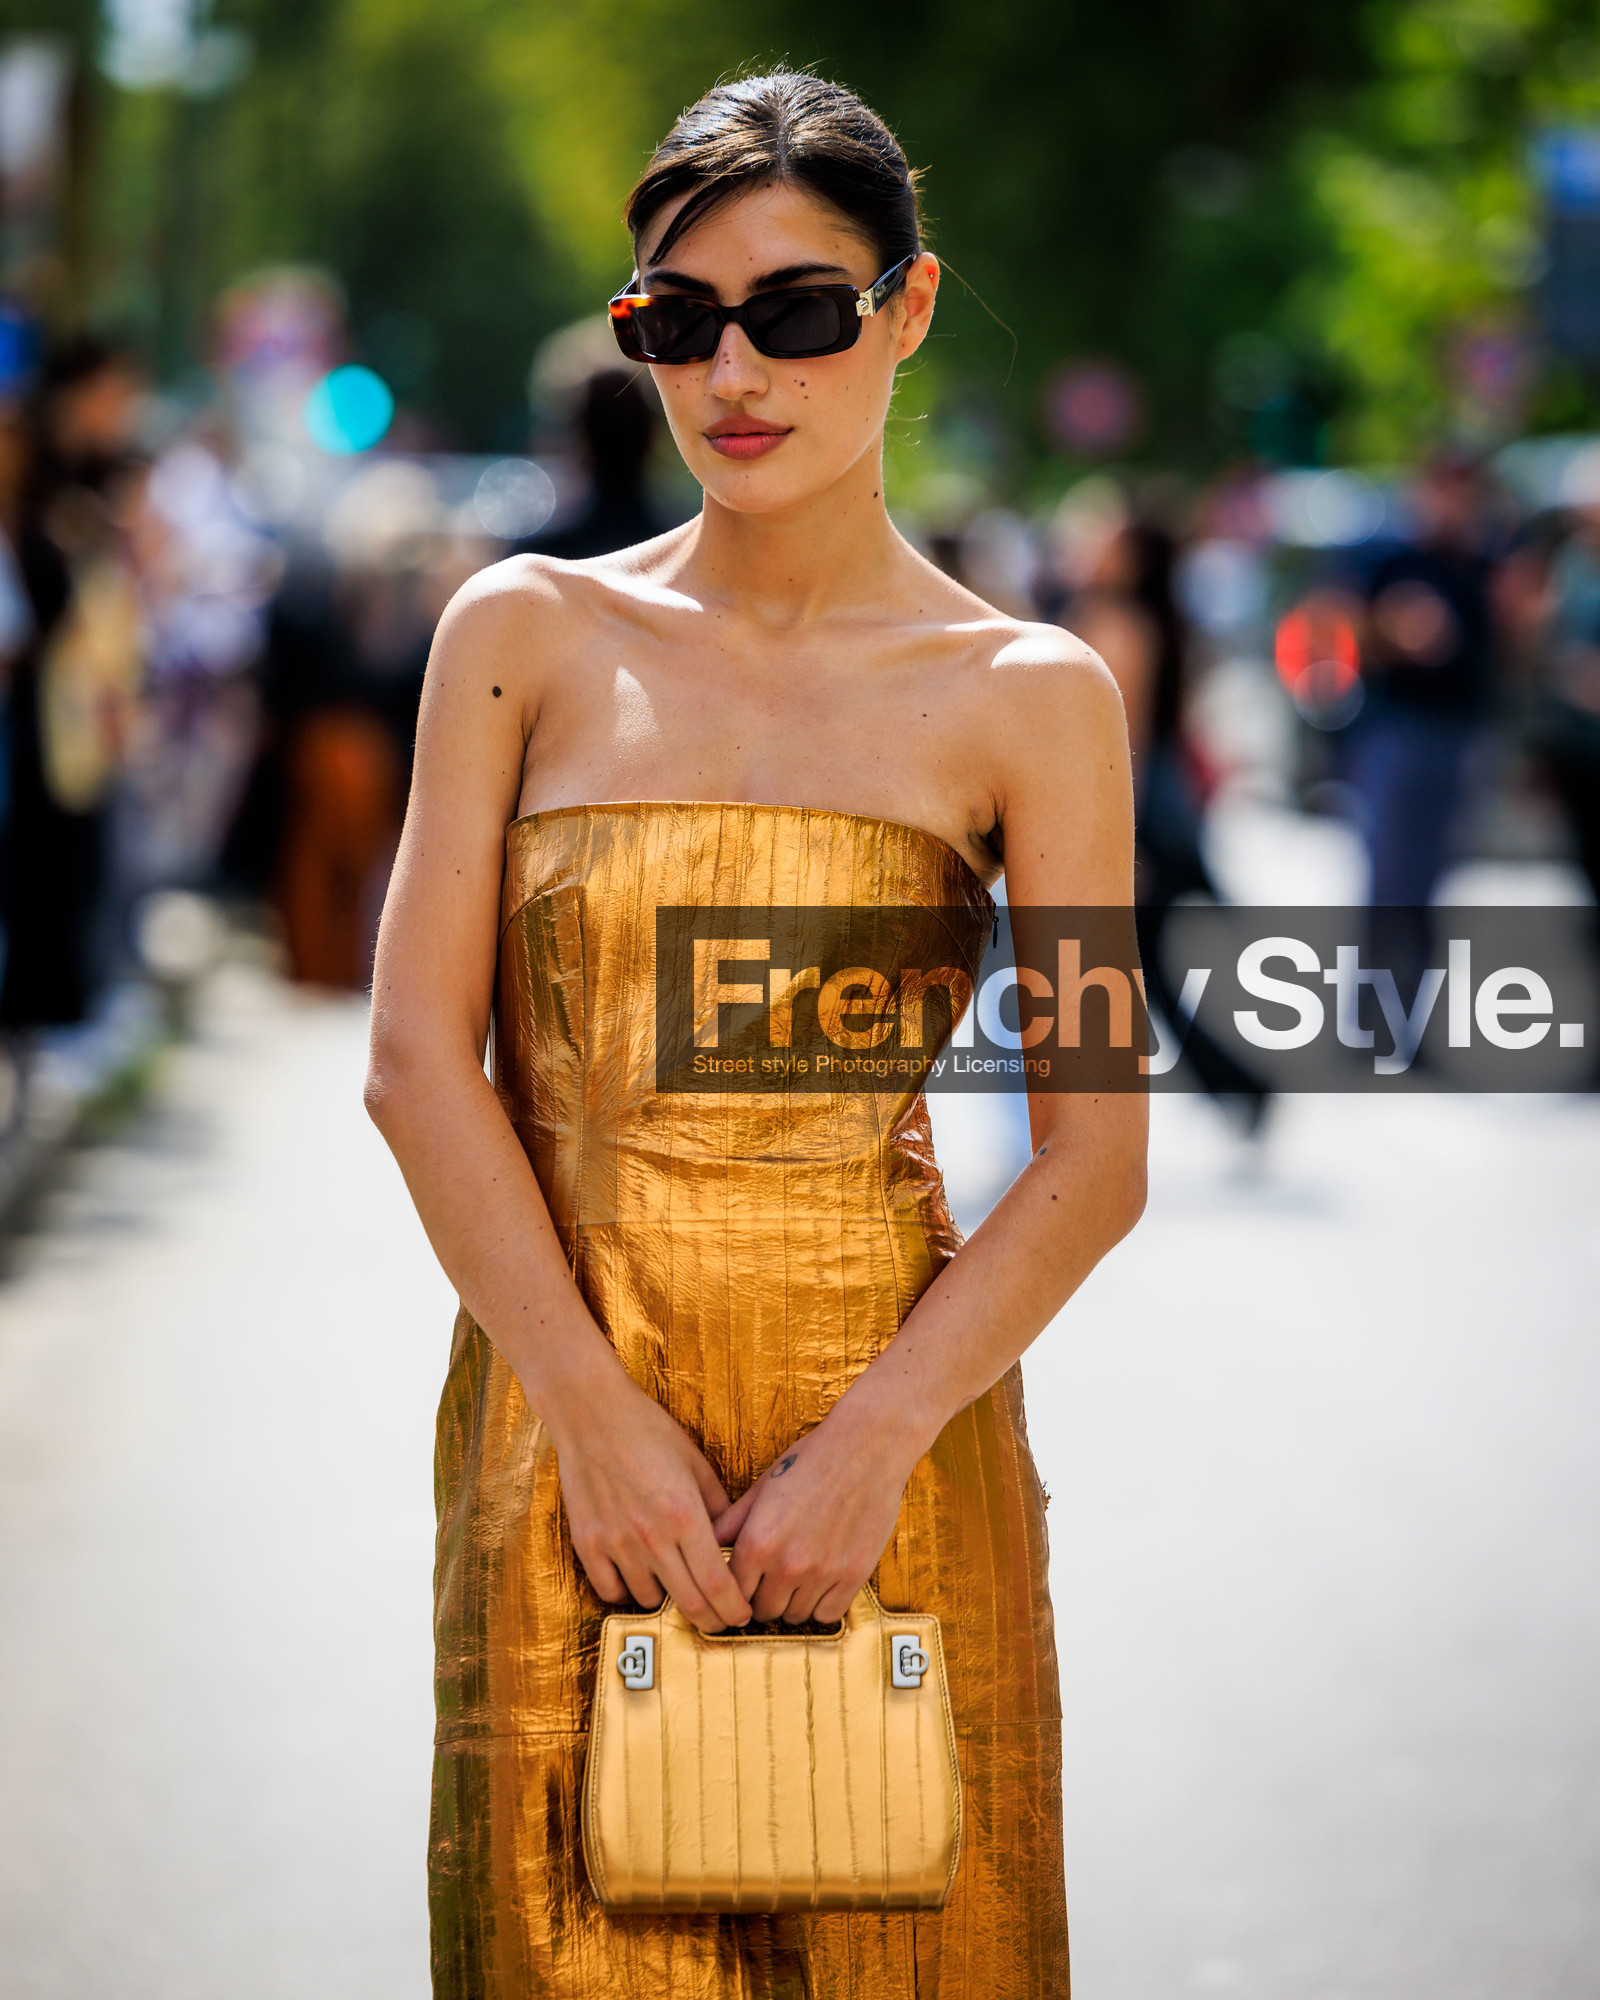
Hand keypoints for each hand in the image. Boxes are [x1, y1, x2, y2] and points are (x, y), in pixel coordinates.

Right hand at [546, 1373, 751, 1633]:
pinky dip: (629, 1592)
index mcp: (684, 1515)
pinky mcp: (588, 1544)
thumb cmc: (649, 1431)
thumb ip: (717, 1506)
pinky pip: (611, 1591)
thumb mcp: (696, 1463)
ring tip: (675, 1584)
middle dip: (711, 1619)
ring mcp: (616, 1543)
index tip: (742, 1616)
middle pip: (689, 1603)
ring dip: (669, 1600)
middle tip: (719, 1620)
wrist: (592, 1414)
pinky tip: (639, 1577)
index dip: (733, 1608)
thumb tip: (732, 1541)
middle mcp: (651, 1536)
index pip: (717, 1583)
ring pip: (650, 1600)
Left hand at [713, 1404, 916, 1624]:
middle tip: (769, 1581)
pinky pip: (828, 1615)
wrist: (865, 1447)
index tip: (743, 1584)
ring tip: (796, 1579)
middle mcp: (787, 1564)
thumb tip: (705, 1544)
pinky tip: (820, 1583)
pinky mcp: (853, 1576)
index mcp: (758, 1541)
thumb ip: (732, 1522)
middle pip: (763, 1610)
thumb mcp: (763, 1486)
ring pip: (794, 1616)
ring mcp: (822, 1573)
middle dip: (762, 1597)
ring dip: (792, 1602)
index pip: (732, 1592)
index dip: (735, 1589)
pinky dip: (821, 1605)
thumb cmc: (812, 1460)